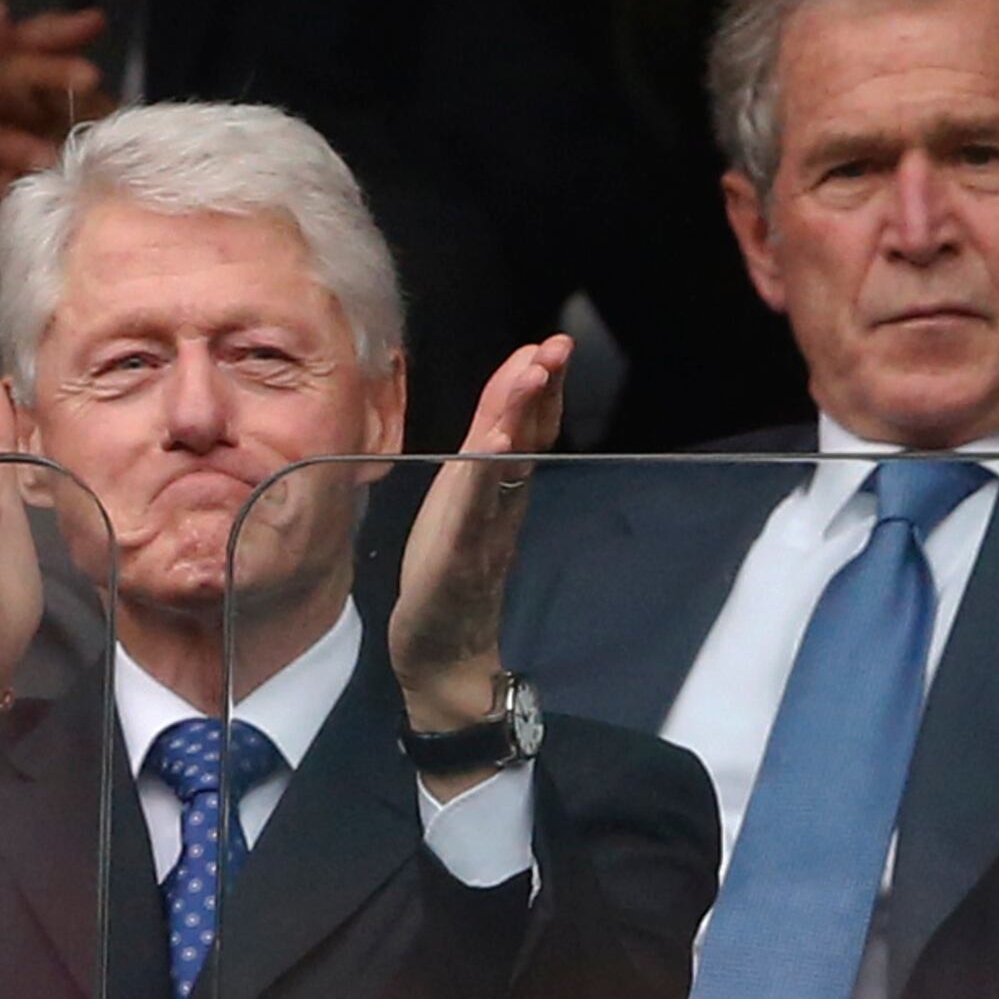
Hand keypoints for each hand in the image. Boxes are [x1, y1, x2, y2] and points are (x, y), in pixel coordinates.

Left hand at [389, 335, 569, 747]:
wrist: (440, 653)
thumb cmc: (447, 578)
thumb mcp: (460, 511)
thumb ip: (481, 467)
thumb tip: (499, 418)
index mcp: (497, 490)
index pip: (522, 427)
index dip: (536, 387)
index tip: (549, 345)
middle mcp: (499, 505)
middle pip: (527, 438)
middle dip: (541, 389)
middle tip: (557, 346)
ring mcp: (483, 531)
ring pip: (505, 466)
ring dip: (518, 418)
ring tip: (531, 374)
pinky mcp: (459, 559)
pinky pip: (473, 511)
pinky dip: (483, 475)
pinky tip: (490, 443)